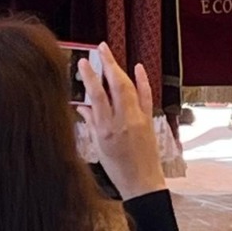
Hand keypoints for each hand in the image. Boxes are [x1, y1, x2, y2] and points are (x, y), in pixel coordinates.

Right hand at [76, 42, 165, 200]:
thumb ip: (91, 123)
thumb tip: (82, 106)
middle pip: (116, 85)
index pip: (97, 97)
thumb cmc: (118, 168)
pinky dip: (142, 80)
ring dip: (120, 69)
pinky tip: (138, 67)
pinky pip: (146, 95)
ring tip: (110, 55)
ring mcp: (138, 118)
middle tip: (101, 48)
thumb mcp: (99, 147)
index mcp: (107, 129)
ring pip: (130, 87)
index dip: (90, 77)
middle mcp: (124, 121)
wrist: (142, 182)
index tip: (83, 63)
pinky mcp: (149, 119)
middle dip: (108, 64)